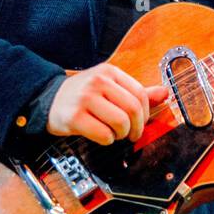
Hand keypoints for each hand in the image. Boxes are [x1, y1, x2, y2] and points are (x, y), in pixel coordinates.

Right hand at [47, 63, 169, 144]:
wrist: (48, 100)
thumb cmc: (83, 96)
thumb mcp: (110, 87)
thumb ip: (138, 92)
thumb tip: (166, 93)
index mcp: (109, 72)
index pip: (140, 94)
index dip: (146, 113)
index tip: (142, 122)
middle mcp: (98, 82)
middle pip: (133, 109)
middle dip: (136, 127)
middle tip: (131, 134)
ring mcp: (85, 99)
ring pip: (120, 123)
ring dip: (121, 135)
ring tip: (114, 134)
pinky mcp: (74, 117)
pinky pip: (103, 135)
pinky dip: (107, 140)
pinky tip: (101, 136)